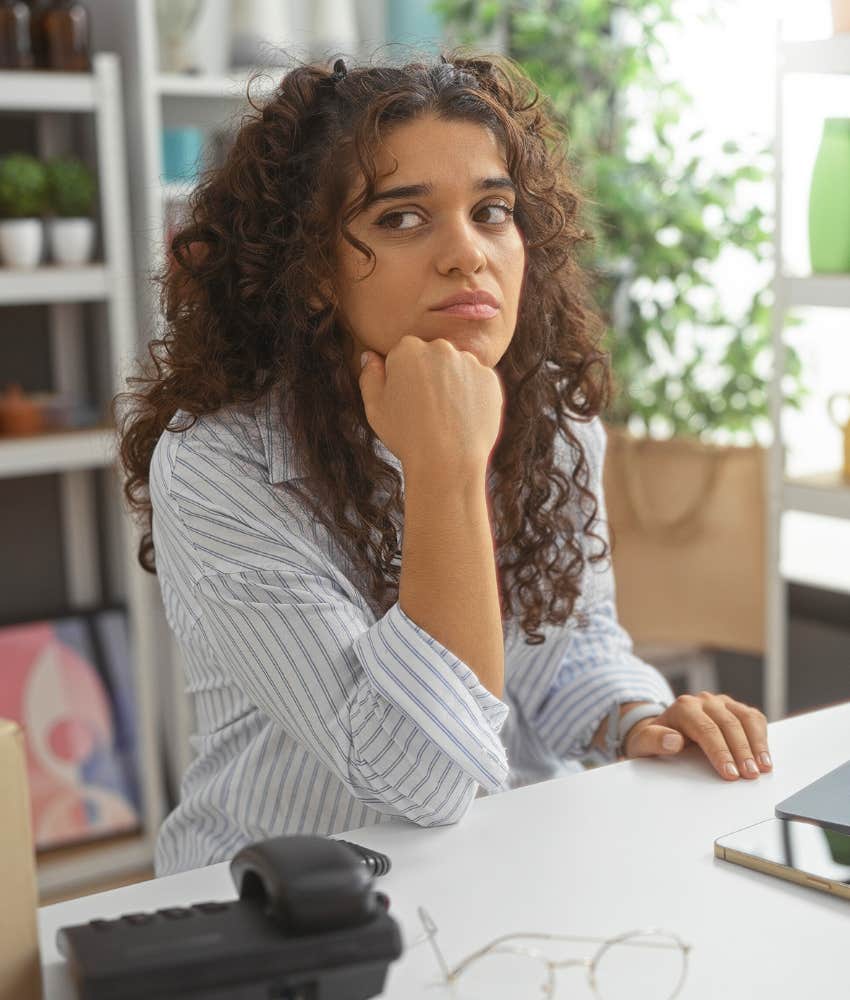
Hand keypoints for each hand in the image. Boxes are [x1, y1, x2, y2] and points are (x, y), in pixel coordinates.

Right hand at [358, 335, 504, 480]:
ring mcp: (470, 362)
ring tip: (445, 417)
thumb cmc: (406, 436)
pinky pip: (478, 384)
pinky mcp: (491, 380)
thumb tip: (370, 356)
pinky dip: (472, 397)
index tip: (405, 400)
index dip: (403, 378)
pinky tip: (462, 419)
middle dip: (429, 375)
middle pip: (433, 356)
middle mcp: (441, 348)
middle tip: (425, 409)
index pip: (404, 354)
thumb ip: (370, 376)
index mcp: (408, 349)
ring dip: (452, 384)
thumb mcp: (374, 408)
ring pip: (457, 369)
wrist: (447, 462)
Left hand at [623, 692, 772, 780]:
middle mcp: (704, 701)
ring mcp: (722, 703)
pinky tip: (765, 757)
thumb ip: (653, 741)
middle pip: (728, 725)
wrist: (661, 730)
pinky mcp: (735, 709)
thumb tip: (673, 741)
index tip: (730, 773)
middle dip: (741, 752)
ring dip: (756, 744)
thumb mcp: (643, 743)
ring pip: (745, 718)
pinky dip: (762, 737)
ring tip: (762, 768)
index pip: (706, 730)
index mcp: (683, 707)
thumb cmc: (655, 739)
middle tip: (750, 775)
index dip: (720, 752)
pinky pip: (753, 718)